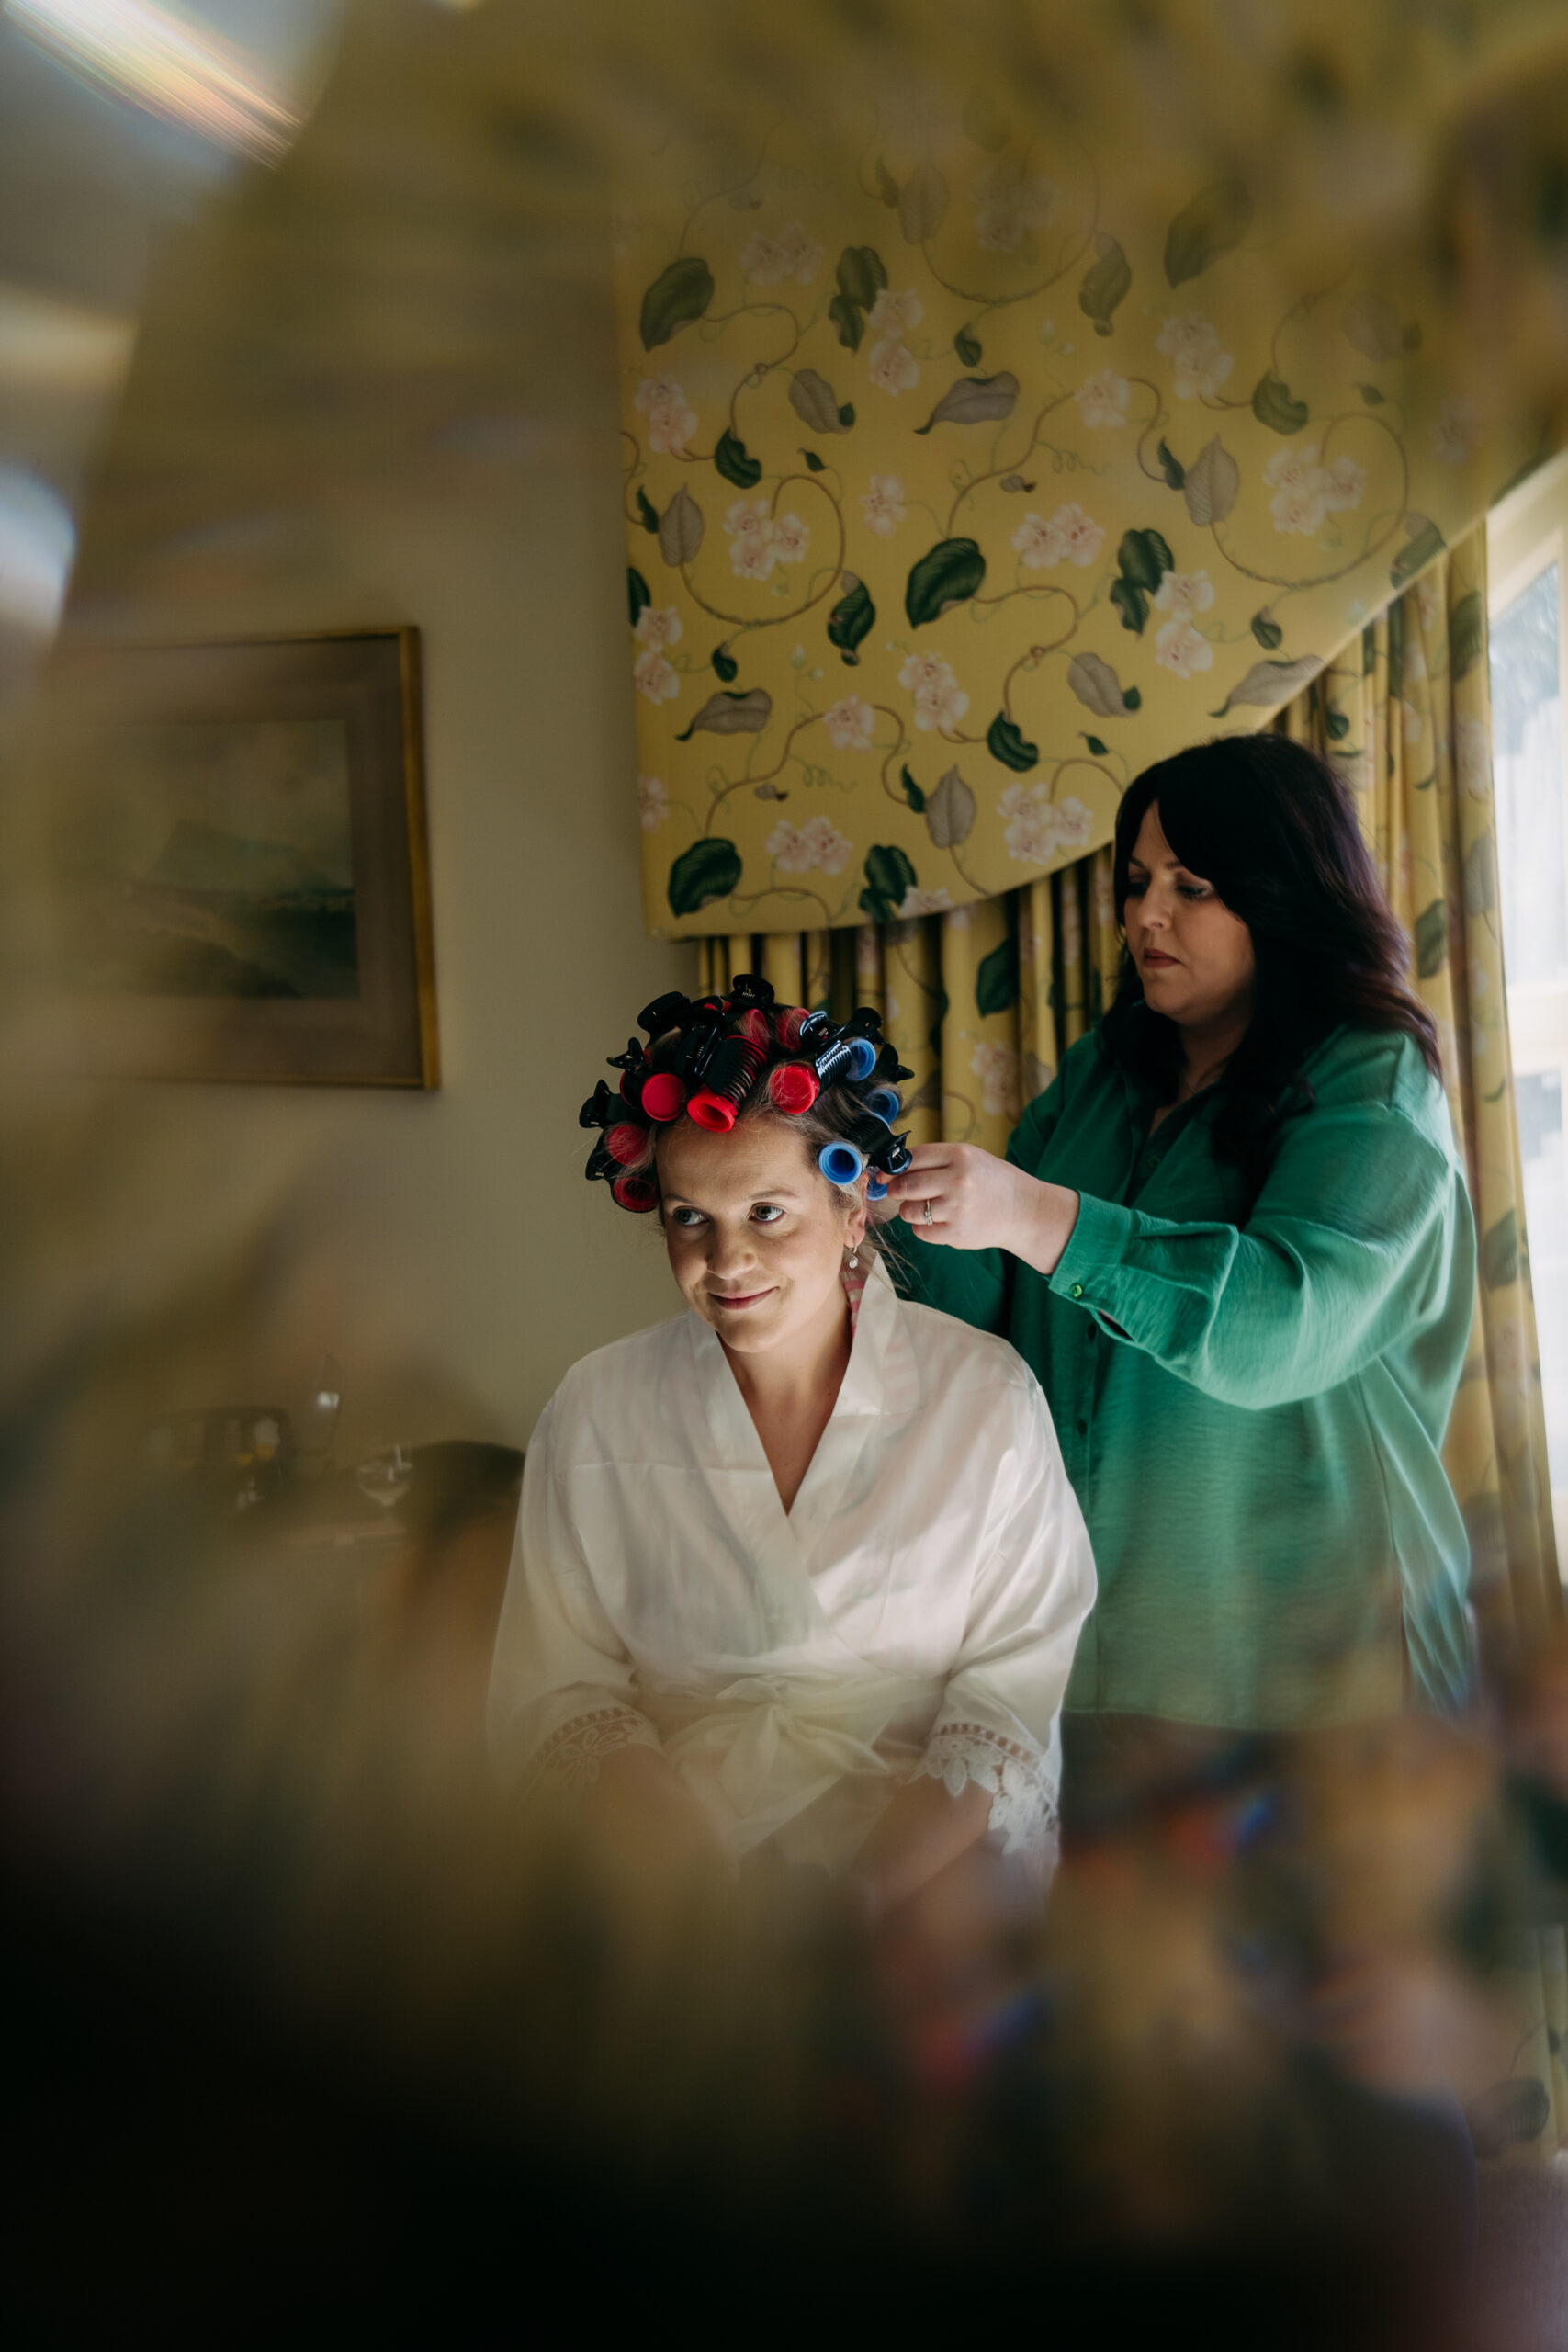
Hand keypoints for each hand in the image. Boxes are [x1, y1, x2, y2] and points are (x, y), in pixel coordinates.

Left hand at [880, 1142, 1079, 1275]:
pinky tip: (935, 1221)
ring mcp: (957, 1208)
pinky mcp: (957, 1233)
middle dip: (895, 1190)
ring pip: (909, 1211)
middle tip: (898, 1192)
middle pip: (906, 1185)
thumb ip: (935, 1160)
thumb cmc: (991, 1181)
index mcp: (960, 1155)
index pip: (912, 1157)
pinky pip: (921, 1232)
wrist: (1023, 1209)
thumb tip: (891, 1170)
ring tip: (921, 1208)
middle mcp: (958, 1180)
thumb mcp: (969, 1158)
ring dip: (908, 1210)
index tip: (887, 1174)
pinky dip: (921, 1228)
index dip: (893, 1167)